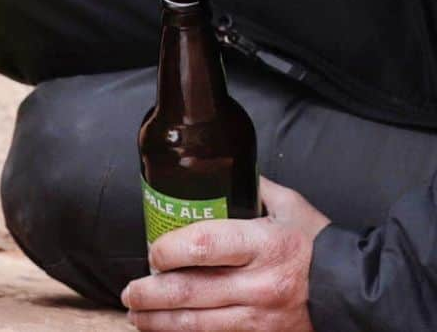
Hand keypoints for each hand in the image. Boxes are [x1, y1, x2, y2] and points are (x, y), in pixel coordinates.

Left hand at [122, 178, 330, 331]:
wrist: (354, 293)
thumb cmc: (316, 244)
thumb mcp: (289, 206)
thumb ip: (252, 187)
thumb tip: (216, 168)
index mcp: (262, 244)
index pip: (205, 245)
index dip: (170, 249)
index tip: (152, 251)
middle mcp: (259, 285)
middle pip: (192, 291)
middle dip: (152, 293)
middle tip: (130, 291)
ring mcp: (262, 319)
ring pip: (200, 325)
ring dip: (161, 322)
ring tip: (136, 316)